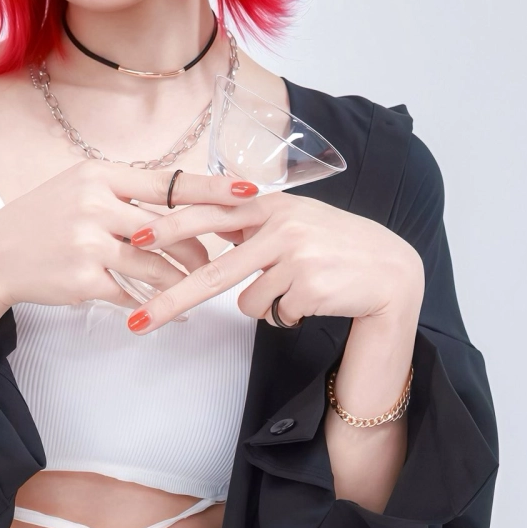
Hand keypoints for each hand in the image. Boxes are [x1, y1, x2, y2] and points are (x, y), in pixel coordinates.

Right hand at [0, 159, 257, 312]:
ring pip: (157, 266)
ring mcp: (89, 242)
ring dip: (181, 282)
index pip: (168, 182)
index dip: (213, 189)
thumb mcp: (76, 190)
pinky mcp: (84, 278)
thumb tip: (176, 204)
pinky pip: (132, 294)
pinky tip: (162, 312)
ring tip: (195, 290)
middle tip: (220, 258)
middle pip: (170, 227)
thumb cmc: (40, 222)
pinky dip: (151, 305)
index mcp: (98, 176)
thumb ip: (122, 194)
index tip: (249, 192)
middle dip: (200, 247)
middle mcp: (95, 204)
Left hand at [124, 190, 424, 332]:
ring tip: (299, 290)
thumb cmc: (336, 247)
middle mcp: (281, 225)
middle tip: (139, 322)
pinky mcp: (309, 285)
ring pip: (247, 302)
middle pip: (212, 273)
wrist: (392, 271)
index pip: (209, 214)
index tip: (134, 238)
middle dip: (171, 300)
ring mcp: (295, 255)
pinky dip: (289, 315)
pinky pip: (276, 314)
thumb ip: (253, 221)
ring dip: (267, 305)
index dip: (169, 226)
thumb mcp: (295, 220)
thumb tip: (207, 221)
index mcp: (271, 205)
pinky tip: (316, 299)